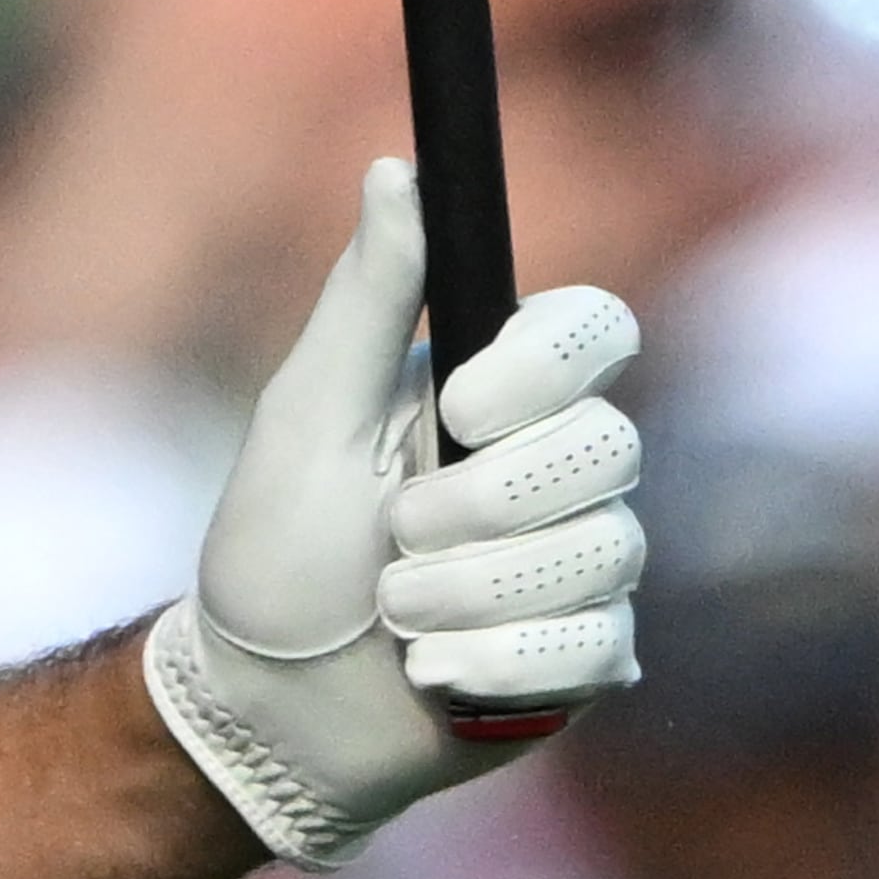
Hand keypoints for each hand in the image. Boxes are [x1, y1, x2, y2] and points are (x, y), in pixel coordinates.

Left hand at [142, 154, 641, 868]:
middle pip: (609, 447)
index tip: (457, 409)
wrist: (269, 710)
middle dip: (484, 507)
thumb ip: (366, 298)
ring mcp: (582, 564)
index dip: (544, 369)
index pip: (597, 330)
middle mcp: (556, 467)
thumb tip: (397, 168)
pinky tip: (435, 676)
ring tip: (397, 616)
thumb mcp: (305, 416)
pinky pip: (595, 647)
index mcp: (493, 391)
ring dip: (472, 593)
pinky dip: (494, 664)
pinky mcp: (588, 657)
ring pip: (604, 553)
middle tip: (395, 537)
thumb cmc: (273, 551)